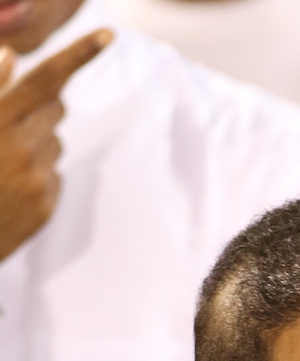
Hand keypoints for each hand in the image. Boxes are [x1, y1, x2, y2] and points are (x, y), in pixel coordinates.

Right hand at [0, 28, 110, 263]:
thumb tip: (11, 55)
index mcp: (0, 119)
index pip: (46, 78)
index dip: (79, 54)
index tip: (109, 34)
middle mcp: (21, 146)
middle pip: (57, 109)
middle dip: (42, 110)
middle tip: (11, 130)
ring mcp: (36, 178)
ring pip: (56, 143)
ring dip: (38, 146)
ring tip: (6, 166)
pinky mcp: (46, 205)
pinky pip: (55, 175)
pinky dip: (39, 176)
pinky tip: (14, 188)